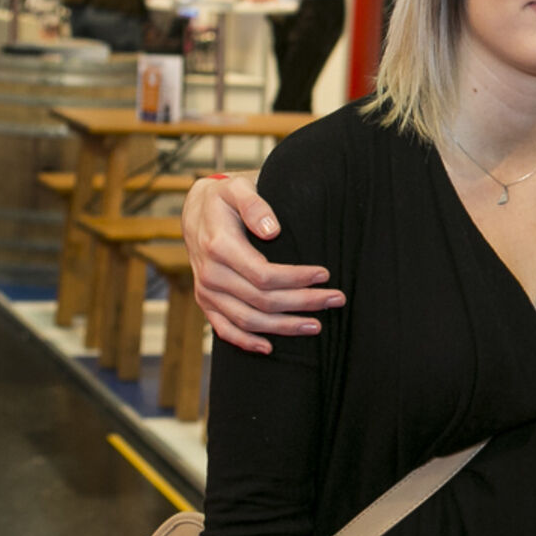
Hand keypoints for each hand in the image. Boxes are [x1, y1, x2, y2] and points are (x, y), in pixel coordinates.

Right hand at [183, 174, 343, 353]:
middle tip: (337, 299)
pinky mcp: (206, 301)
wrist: (197, 210)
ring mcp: (207, 291)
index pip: (264, 274)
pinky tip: (270, 348)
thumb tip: (272, 229)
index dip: (296, 278)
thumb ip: (255, 205)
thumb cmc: (226, 197)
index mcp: (220, 248)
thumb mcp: (238, 188)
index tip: (325, 274)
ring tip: (317, 326)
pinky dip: (246, 341)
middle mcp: (211, 274)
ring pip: (248, 320)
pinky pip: (224, 329)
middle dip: (303, 302)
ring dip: (284, 327)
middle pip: (263, 300)